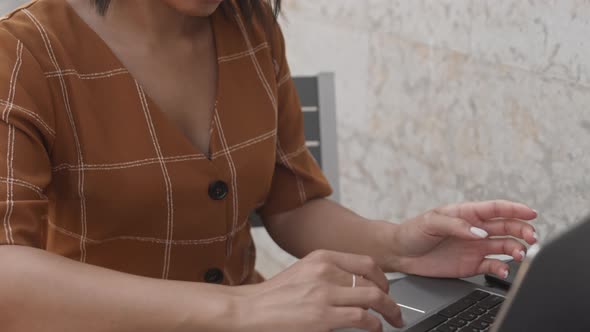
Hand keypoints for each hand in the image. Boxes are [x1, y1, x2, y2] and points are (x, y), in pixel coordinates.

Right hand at [235, 250, 402, 331]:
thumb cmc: (273, 297)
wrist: (248, 311)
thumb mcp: (303, 273)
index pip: (366, 262)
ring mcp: (325, 294)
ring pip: (373, 297)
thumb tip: (355, 286)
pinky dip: (375, 325)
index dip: (382, 278)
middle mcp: (325, 271)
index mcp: (321, 257)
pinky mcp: (323, 317)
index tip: (386, 288)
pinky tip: (376, 329)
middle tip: (394, 308)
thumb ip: (328, 274)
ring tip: (394, 320)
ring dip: (390, 311)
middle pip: (373, 279)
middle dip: (390, 296)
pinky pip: (362, 319)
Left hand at [388, 200, 536, 278]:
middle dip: (523, 230)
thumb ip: (456, 225)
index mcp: (467, 213)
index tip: (531, 212)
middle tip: (532, 237)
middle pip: (507, 227)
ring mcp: (475, 247)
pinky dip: (502, 268)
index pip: (496, 208)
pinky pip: (493, 266)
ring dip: (517, 249)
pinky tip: (505, 270)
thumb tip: (480, 232)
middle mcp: (475, 229)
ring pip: (505, 246)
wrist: (400, 253)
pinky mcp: (472, 265)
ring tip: (520, 255)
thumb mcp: (431, 221)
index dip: (515, 209)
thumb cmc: (413, 231)